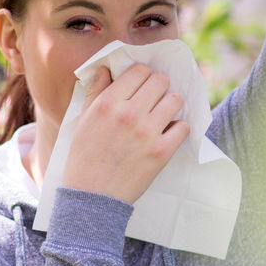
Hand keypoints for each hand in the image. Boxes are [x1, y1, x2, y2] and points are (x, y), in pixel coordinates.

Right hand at [62, 64, 189, 203]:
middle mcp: (128, 114)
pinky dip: (178, 128)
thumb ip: (96, 92)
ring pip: (175, 99)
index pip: (138, 71)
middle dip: (158, 86)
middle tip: (154, 97)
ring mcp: (147, 133)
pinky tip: (167, 132)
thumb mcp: (82, 120)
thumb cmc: (84, 157)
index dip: (142, 75)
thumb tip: (107, 69)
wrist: (92, 196)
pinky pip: (183, 127)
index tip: (142, 84)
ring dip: (171, 104)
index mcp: (107, 103)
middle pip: (160, 81)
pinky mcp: (161, 152)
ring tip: (163, 113)